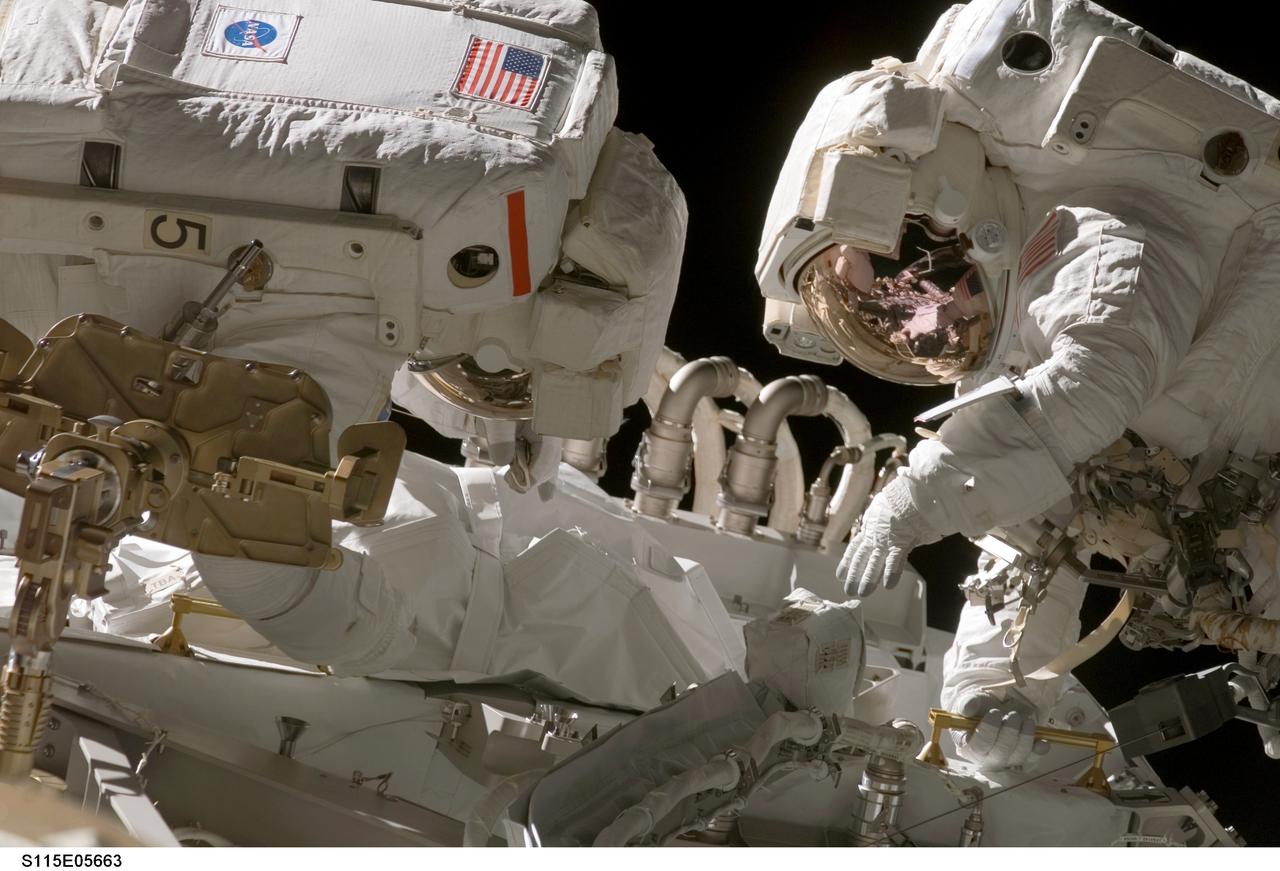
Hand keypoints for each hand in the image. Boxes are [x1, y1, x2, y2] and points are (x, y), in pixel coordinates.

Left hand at [838, 477, 939, 597]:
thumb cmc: (901, 498)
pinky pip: (895, 560)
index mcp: (870, 528)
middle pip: (861, 559)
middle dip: (854, 576)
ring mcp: (886, 539)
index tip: (839, 575)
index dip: (847, 562)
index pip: (855, 548)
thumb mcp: (884, 507)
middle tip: (848, 591)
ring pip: (874, 562)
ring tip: (862, 593)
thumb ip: (882, 519)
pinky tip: (888, 586)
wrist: (910, 492)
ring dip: (868, 579)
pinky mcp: (900, 541)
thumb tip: (884, 523)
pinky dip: (891, 572)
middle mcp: (875, 536)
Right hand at [951, 691, 1048, 770]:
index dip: (988, 731)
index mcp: (968, 747)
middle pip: (1000, 754)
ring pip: (1018, 757)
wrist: (991, 711)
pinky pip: (1032, 760)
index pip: (979, 746)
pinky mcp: (1022, 760)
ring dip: (1025, 739)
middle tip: (1014, 715)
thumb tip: (968, 708)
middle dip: (1010, 734)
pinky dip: (1039, 751)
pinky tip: (1042, 742)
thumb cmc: (978, 709)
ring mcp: (1005, 761)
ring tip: (1027, 721)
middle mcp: (986, 759)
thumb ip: (967, 704)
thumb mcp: (970, 703)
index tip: (995, 713)